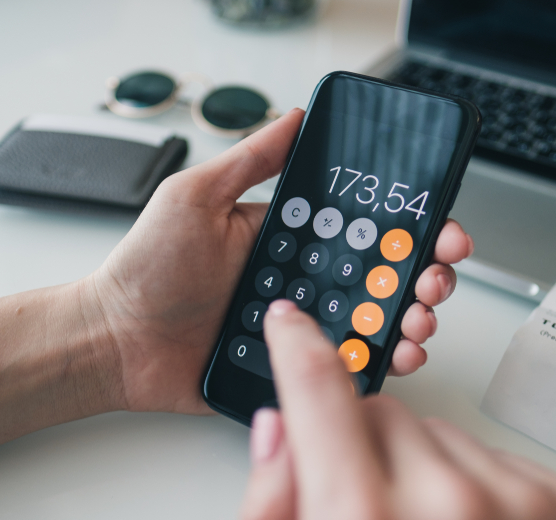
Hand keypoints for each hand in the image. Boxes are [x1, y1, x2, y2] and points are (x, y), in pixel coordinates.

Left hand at [87, 109, 472, 413]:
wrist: (116, 343)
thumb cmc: (146, 270)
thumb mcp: (194, 198)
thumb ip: (248, 160)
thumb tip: (294, 117)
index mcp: (288, 238)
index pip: (362, 226)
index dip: (409, 225)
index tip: (439, 226)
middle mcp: (302, 280)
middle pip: (382, 275)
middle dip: (423, 273)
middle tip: (435, 276)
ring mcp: (300, 326)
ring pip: (375, 321)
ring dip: (411, 317)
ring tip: (419, 317)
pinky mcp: (292, 367)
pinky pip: (346, 366)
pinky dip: (381, 362)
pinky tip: (398, 354)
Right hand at [241, 300, 555, 519]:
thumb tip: (275, 433)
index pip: (319, 399)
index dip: (298, 352)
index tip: (291, 325)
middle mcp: (452, 510)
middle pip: (382, 417)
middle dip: (362, 453)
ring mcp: (528, 507)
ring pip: (444, 438)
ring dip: (425, 477)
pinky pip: (501, 463)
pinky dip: (482, 496)